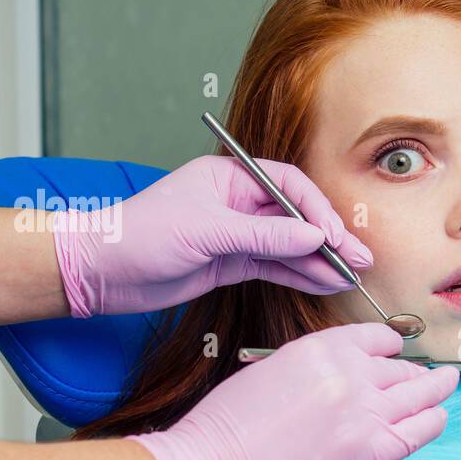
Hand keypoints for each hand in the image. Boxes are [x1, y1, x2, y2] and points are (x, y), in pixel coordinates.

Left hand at [52, 154, 372, 316]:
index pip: (288, 186)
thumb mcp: (206, 232)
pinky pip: (275, 267)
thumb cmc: (138, 236)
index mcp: (229, 177)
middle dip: (329, 238)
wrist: (100, 272)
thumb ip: (263, 237)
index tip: (335, 236)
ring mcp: (236, 234)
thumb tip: (313, 238)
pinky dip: (300, 275)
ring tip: (350, 275)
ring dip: (319, 260)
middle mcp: (237, 203)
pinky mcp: (231, 263)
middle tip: (360, 258)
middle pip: (295, 217)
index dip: (317, 211)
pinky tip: (324, 282)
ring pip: (289, 246)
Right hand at [130, 322, 458, 459]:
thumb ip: (312, 371)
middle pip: (400, 369)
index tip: (398, 354)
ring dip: (437, 390)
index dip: (391, 348)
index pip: (375, 339)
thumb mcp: (269, 373)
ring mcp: (366, 414)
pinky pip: (420, 430)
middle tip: (430, 377)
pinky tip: (439, 418)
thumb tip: (339, 382)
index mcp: (321, 348)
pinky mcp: (372, 454)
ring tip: (448, 387)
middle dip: (415, 374)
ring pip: (419, 395)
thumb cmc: (225, 431)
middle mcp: (351, 374)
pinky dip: (434, 421)